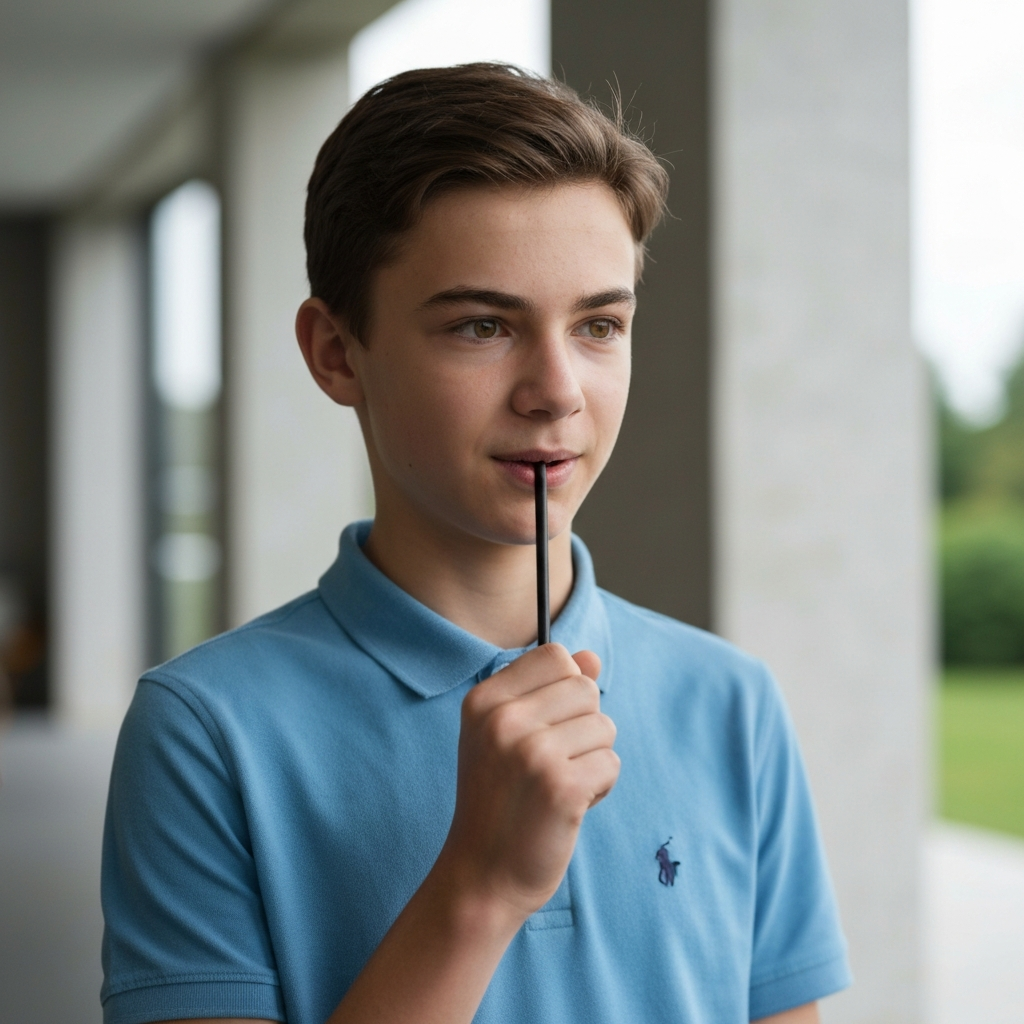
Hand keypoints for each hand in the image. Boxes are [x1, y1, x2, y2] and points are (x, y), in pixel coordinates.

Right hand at [436, 643, 619, 921]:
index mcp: (484, 700)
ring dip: (592, 759)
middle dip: (583, 725)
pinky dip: (600, 787)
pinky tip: (569, 807)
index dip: (564, 689)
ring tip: (557, 786)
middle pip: (584, 687)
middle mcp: (503, 720)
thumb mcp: (507, 735)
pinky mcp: (561, 788)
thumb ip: (547, 690)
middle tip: (552, 763)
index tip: (545, 726)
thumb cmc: (498, 800)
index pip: (554, 656)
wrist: (482, 876)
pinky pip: (611, 763)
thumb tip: (591, 657)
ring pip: (604, 726)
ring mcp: (532, 753)